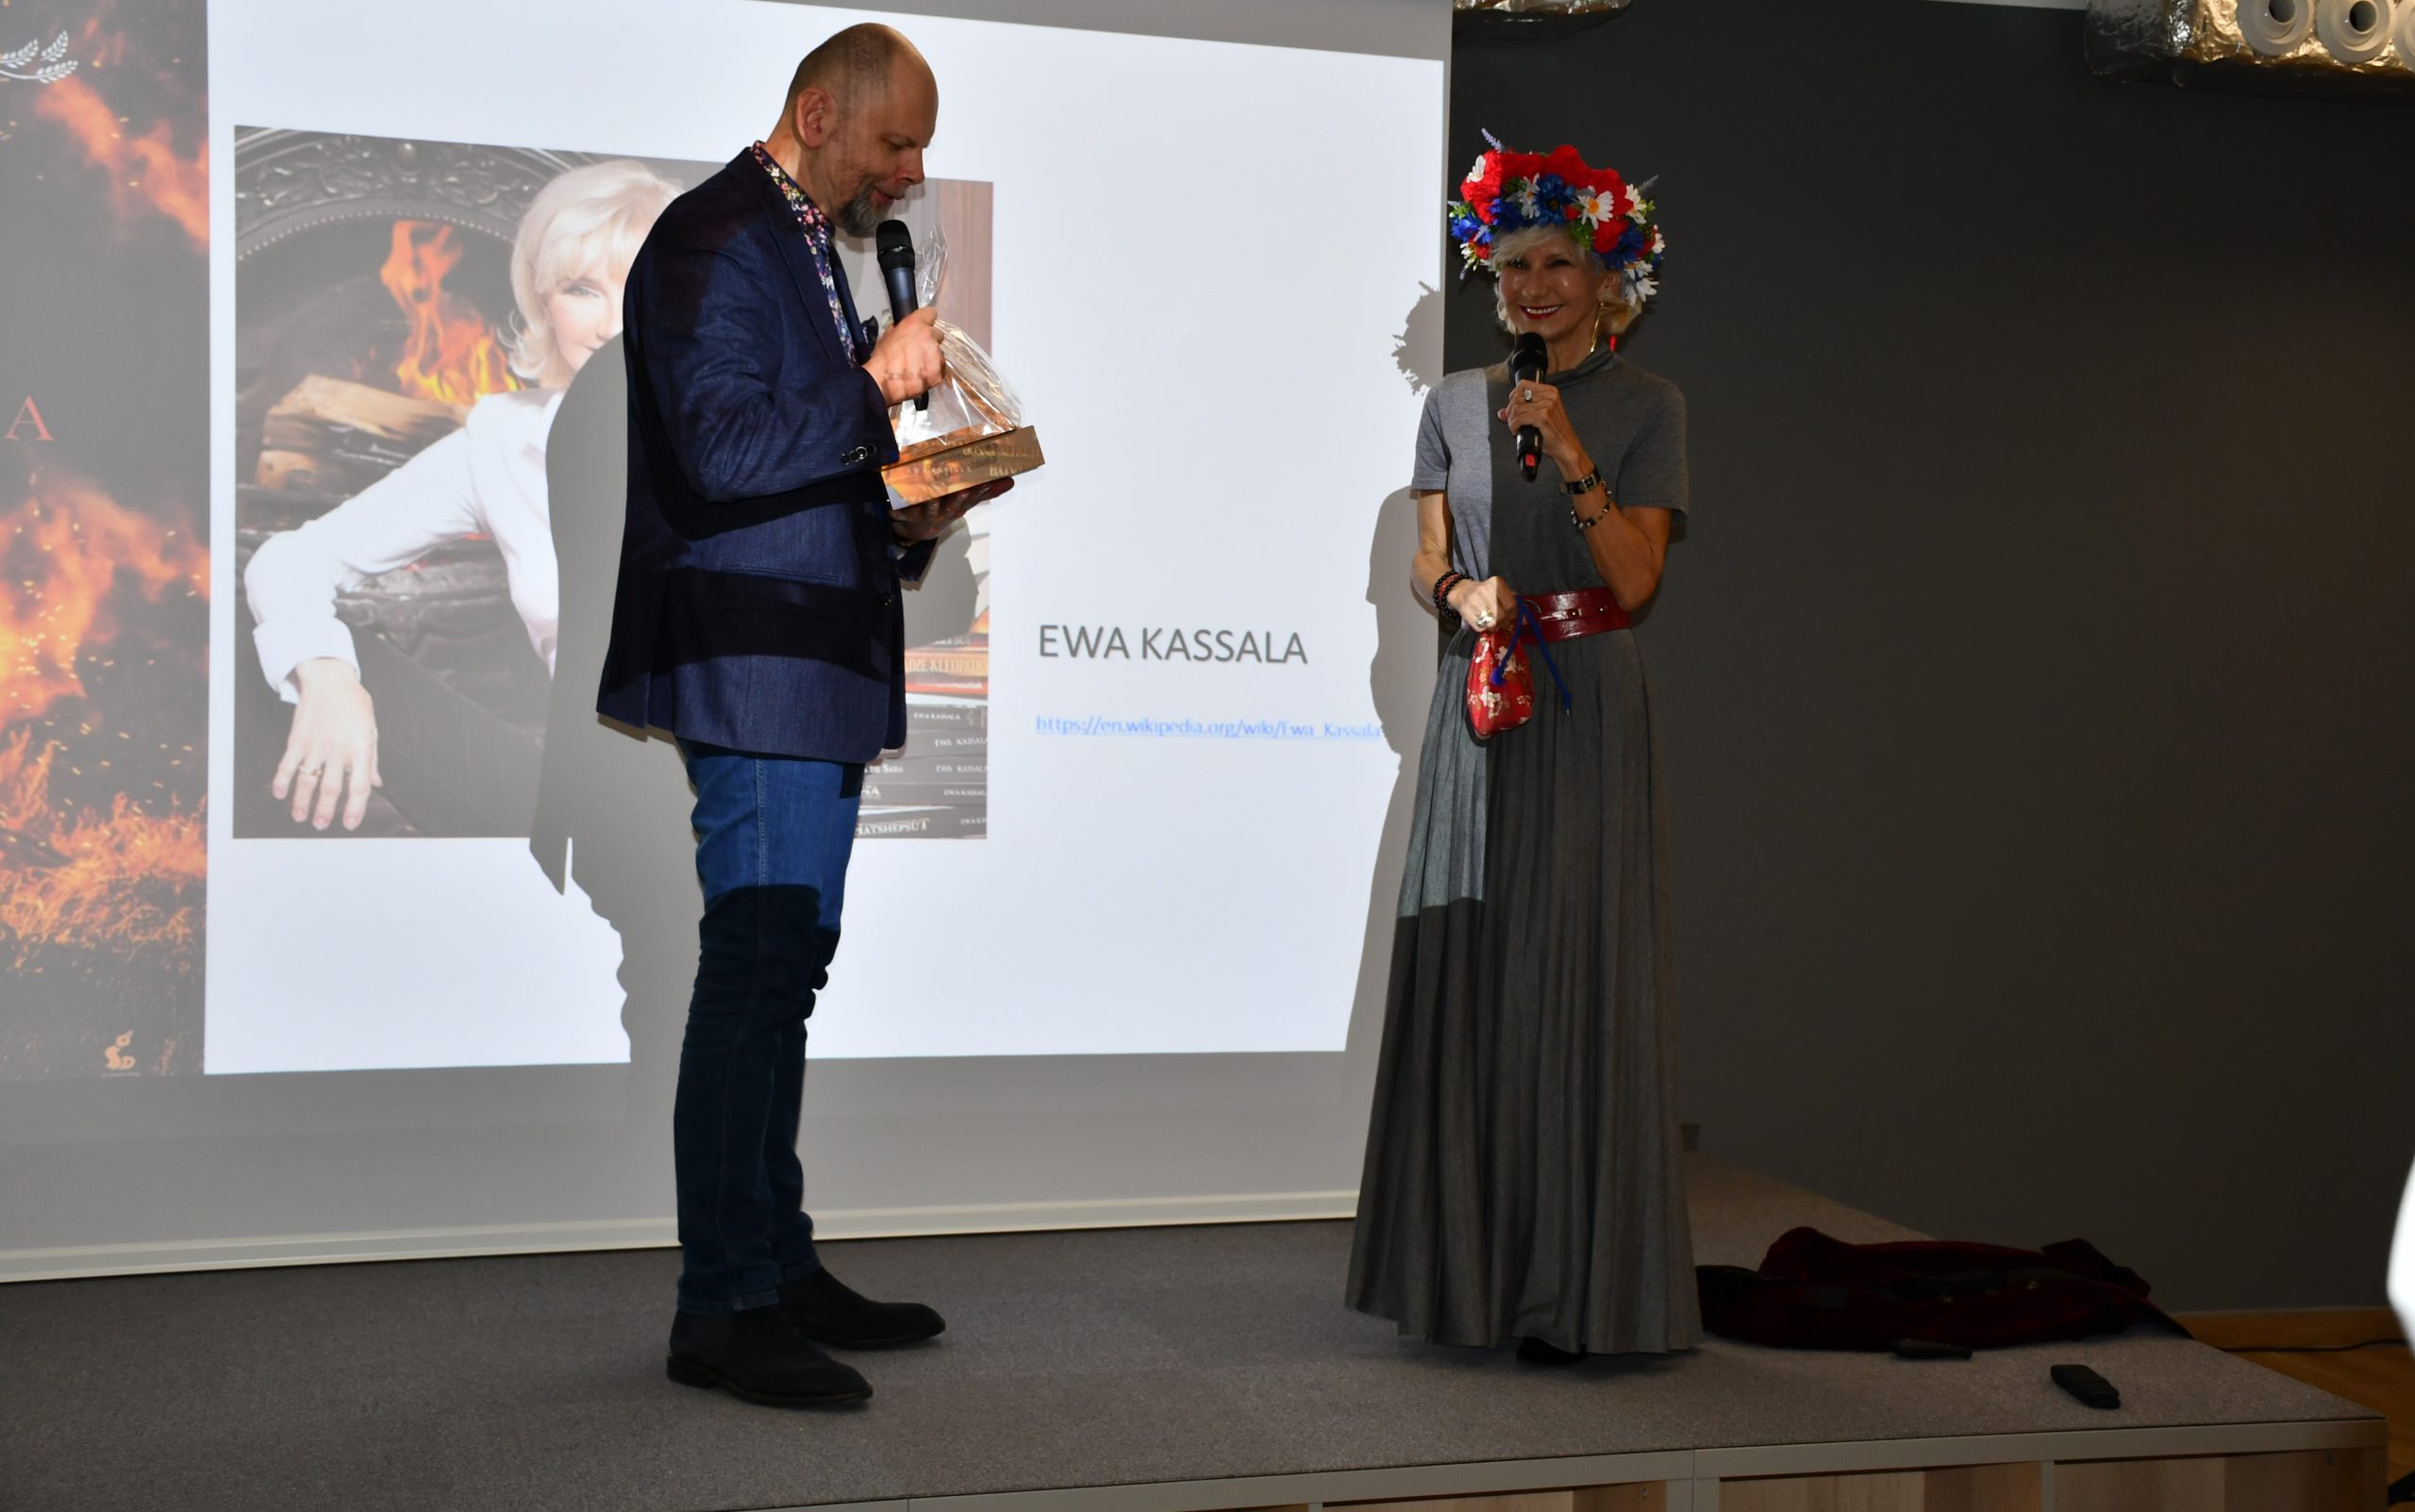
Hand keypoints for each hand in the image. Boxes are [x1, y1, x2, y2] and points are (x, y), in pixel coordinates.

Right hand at [274, 658, 380, 830]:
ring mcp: (316, 744)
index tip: (350, 824)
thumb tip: (376, 784)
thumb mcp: (371, 729)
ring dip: (302, 802)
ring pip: (307, 781)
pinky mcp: (297, 739)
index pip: (359, 786)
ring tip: (300, 817)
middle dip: (326, 811)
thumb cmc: (355, 703)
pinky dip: (281, 781)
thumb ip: (372, 759)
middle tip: (321, 826)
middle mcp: (338, 749)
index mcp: (360, 748)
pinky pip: (287, 764)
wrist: (329, 679)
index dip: (355, 808)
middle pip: (331, 788)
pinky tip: (279, 794)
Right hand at [864, 306, 943, 406]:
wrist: (882, 381)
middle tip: (919, 352)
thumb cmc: (882, 358)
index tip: (924, 327)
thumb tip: (906, 331)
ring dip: (932, 358)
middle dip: (931, 341)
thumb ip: (902, 330)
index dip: (927, 320)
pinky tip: (921, 376)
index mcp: (915, 324)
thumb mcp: (888, 335)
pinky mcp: (939, 371)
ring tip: (918, 367)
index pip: (931, 313)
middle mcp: (929, 336)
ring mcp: (936, 354)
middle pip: (938, 335)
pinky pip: (940, 369)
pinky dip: (933, 373)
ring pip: (939, 353)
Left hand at [892, 476, 1012, 543]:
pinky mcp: (910, 519)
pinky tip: (893, 509)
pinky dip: (899, 513)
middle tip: (964, 487)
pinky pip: (904, 515)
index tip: (987, 479)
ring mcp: (927, 517)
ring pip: (931, 509)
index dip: (980, 490)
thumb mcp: (964, 502)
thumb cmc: (942, 511)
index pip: (973, 498)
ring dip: (931, 502)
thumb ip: (986, 492)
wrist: (917, 532)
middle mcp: (945, 513)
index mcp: (958, 507)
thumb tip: (1011, 480)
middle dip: (960, 496)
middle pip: (955, 505)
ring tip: (931, 493)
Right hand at [1448, 575, 1516, 633]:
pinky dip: (1483, 629)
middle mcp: (1485, 590)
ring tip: (1492, 623)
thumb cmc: (1485, 593)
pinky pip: (1480, 628)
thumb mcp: (1499, 592)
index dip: (1514, 615)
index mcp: (1497, 583)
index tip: (1512, 618)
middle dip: (1504, 623)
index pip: (1511, 605)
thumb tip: (1524, 621)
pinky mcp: (1465, 611)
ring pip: (1491, 624)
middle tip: (1503, 623)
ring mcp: (1474, 600)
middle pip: (1502, 616)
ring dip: (1494, 627)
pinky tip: (1482, 622)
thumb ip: (1512, 603)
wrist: (1462, 591)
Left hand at [1499, 380, 1584, 473]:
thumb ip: (1520, 412)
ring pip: (1516, 409)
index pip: (1523, 384)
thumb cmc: (1555, 434)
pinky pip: (1518, 419)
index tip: (1512, 407)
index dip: (1513, 396)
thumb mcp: (1539, 417)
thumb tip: (1501, 413)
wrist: (1566, 446)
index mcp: (1550, 392)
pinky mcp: (1542, 416)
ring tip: (1515, 428)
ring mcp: (1547, 405)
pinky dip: (1513, 426)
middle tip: (1512, 421)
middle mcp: (1549, 396)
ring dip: (1511, 421)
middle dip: (1510, 411)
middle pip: (1517, 397)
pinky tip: (1517, 431)